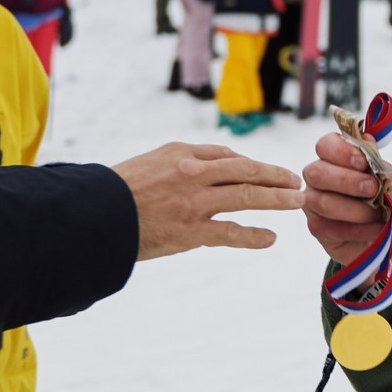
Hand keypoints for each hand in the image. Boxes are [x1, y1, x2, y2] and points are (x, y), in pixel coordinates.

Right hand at [114, 143, 303, 259]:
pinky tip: (271, 238)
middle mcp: (193, 173)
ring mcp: (194, 203)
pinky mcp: (190, 231)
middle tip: (296, 181)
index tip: (267, 172)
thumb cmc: (117, 191)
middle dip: (275, 176)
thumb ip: (182, 162)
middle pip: (245, 170)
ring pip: (247, 196)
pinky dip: (253, 236)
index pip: (227, 156)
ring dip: (276, 199)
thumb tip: (215, 165)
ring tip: (297, 202)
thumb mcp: (151, 163)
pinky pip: (230, 233)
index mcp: (182, 153)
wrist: (94, 215)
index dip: (252, 164)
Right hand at [302, 132, 391, 265]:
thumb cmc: (387, 204)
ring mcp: (313, 201)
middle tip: (372, 189)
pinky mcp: (316, 226)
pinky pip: (329, 226)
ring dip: (355, 209)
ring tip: (376, 214)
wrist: (388, 237)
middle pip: (317, 172)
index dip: (341, 151)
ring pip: (322, 201)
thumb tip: (366, 140)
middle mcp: (319, 176)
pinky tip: (372, 229)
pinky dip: (356, 229)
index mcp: (336, 158)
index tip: (362, 162)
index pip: (326, 145)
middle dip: (347, 181)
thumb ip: (379, 164)